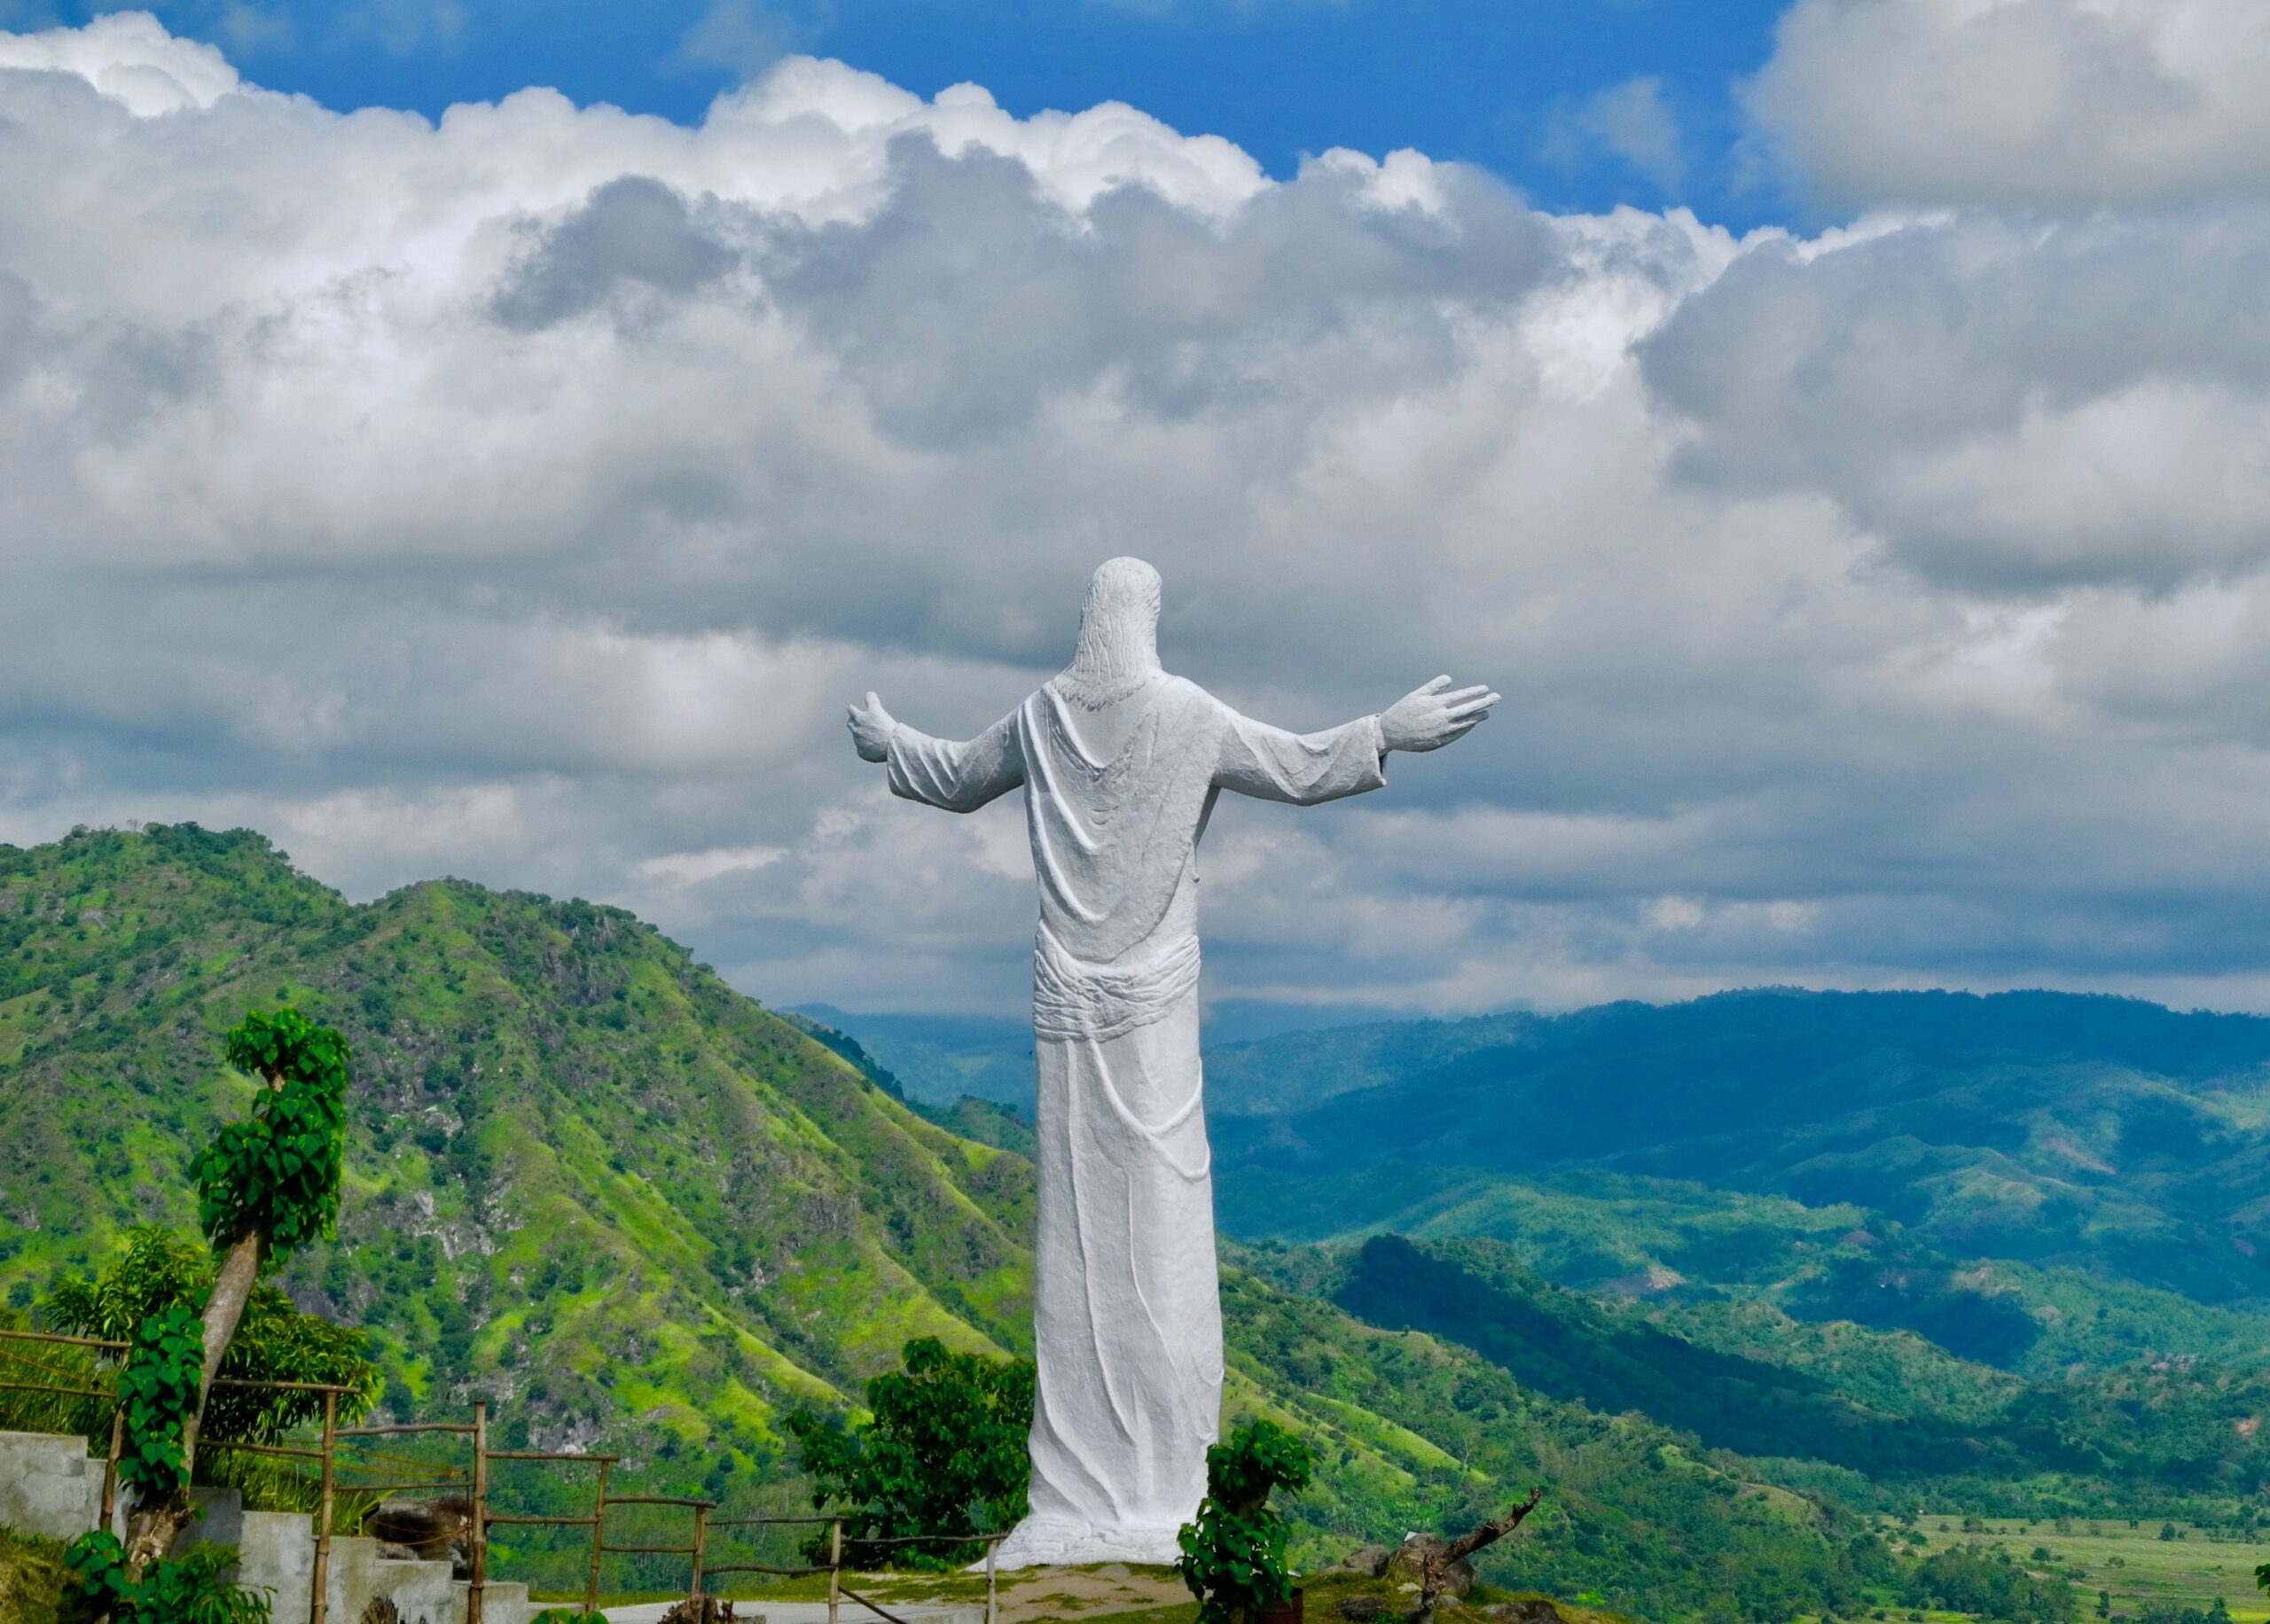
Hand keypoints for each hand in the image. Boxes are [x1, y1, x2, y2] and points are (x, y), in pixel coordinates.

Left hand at [847, 691, 895, 761]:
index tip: (853, 709)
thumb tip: (868, 694)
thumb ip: (872, 701)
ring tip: (874, 737)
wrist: (893, 744)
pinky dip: (867, 748)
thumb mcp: (880, 711)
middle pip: (850, 721)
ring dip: (862, 735)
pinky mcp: (861, 751)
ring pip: (856, 736)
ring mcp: (858, 740)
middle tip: (861, 722)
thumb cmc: (890, 727)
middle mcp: (857, 727)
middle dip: (854, 721)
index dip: (853, 709)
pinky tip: (876, 748)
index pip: (851, 709)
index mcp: (861, 716)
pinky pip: (862, 749)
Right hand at [1379, 675, 1498, 752]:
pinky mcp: (1439, 742)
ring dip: (1478, 717)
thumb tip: (1450, 678)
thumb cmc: (1403, 711)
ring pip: (1466, 723)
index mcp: (1436, 704)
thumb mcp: (1416, 695)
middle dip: (1484, 702)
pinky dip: (1466, 728)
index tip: (1485, 688)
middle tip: (1497, 698)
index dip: (1474, 692)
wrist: (1390, 734)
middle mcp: (1441, 718)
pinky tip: (1471, 723)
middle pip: (1468, 709)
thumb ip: (1434, 686)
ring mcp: (1442, 732)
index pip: (1461, 696)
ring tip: (1487, 713)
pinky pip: (1458, 734)